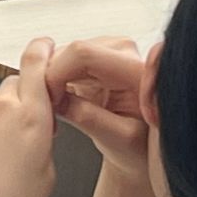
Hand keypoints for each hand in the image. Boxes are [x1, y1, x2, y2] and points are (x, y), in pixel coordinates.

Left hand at [0, 38, 58, 196]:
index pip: (37, 63)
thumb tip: (41, 126)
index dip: (42, 50)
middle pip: (15, 83)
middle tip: (22, 129)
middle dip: (22, 98)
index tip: (45, 46)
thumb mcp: (48, 171)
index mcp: (32, 116)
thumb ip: (45, 137)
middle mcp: (2, 106)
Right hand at [47, 38, 152, 182]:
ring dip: (52, 81)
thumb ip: (89, 118)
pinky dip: (55, 80)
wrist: (143, 146)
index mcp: (136, 70)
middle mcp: (123, 51)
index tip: (52, 101)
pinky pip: (62, 61)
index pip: (83, 54)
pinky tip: (63, 100)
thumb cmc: (139, 145)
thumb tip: (56, 101)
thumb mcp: (119, 140)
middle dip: (52, 79)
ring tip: (60, 108)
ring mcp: (107, 50)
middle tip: (52, 110)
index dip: (57, 73)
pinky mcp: (94, 56)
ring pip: (62, 55)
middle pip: (69, 52)